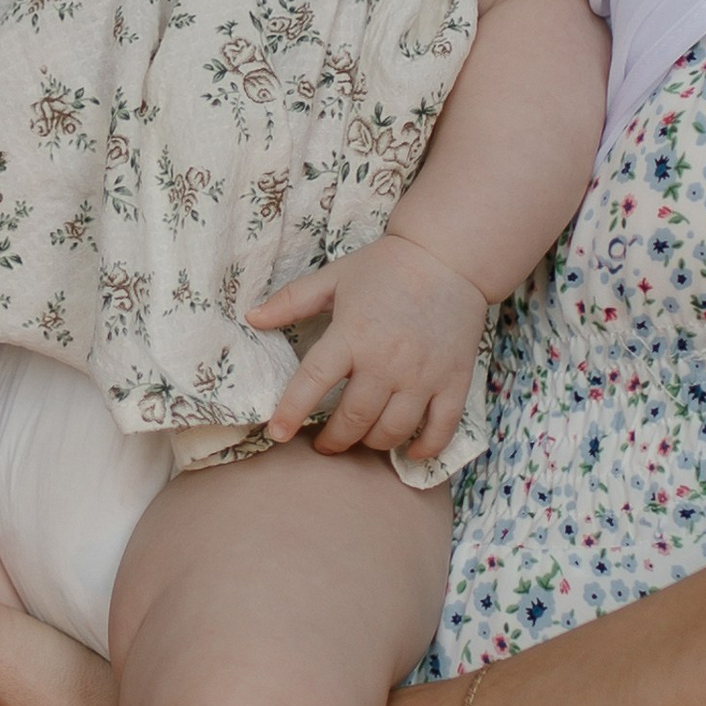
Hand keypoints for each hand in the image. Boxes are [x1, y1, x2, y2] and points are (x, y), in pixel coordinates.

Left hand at [249, 232, 487, 460]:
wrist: (448, 255)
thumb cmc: (386, 266)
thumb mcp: (334, 277)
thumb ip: (291, 300)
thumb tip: (251, 317)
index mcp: (352, 335)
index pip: (312, 383)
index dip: (291, 412)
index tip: (278, 433)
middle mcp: (386, 361)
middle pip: (354, 419)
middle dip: (334, 440)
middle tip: (325, 443)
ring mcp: (422, 375)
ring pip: (392, 431)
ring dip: (372, 444)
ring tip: (362, 439)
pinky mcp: (454, 381)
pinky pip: (440, 430)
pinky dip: (424, 449)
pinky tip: (409, 450)